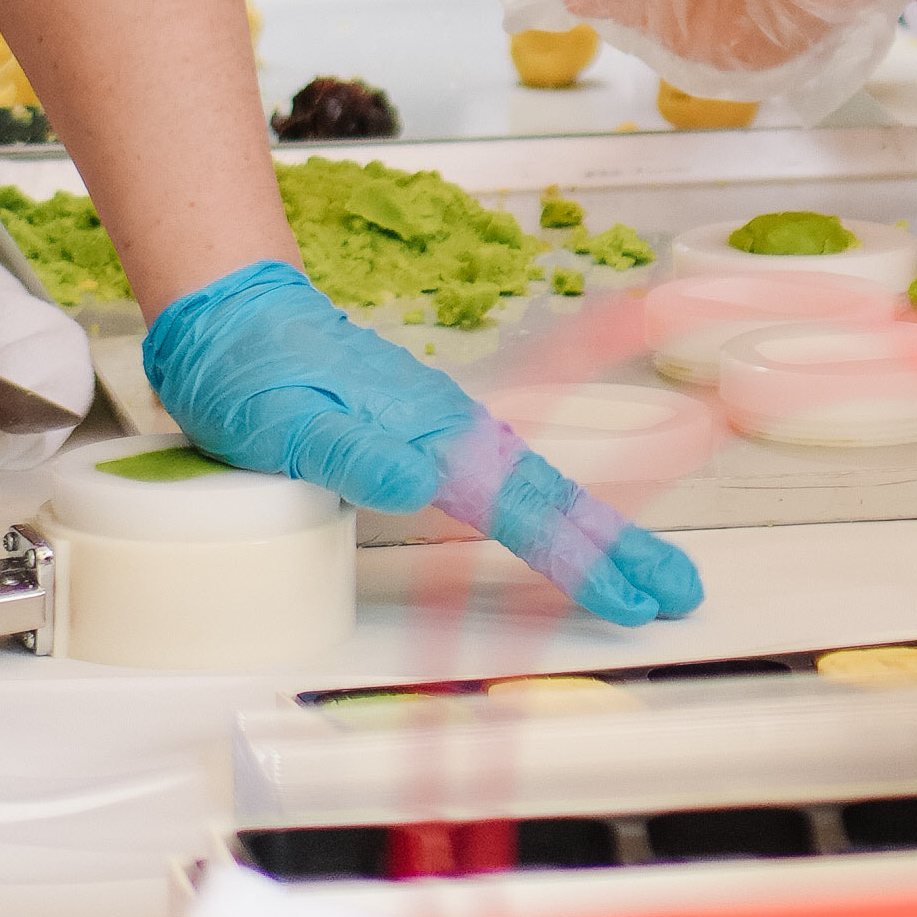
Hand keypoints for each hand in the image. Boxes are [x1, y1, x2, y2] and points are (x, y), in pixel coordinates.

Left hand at [139, 263, 701, 628]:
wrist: (239, 319)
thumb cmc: (255, 373)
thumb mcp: (283, 421)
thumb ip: (349, 452)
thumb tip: (418, 485)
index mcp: (427, 434)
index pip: (517, 507)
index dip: (574, 557)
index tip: (628, 597)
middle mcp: (451, 432)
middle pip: (550, 496)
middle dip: (617, 547)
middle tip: (677, 594)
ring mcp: (445, 435)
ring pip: (536, 490)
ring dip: (596, 534)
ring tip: (645, 576)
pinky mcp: (430, 443)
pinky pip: (507, 486)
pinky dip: (553, 515)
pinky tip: (570, 533)